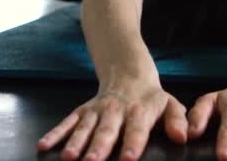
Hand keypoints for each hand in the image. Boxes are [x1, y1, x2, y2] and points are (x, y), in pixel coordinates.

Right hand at [37, 80, 188, 160]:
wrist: (129, 74)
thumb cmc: (152, 99)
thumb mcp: (170, 105)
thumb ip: (177, 121)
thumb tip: (183, 136)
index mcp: (140, 111)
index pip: (136, 129)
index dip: (133, 144)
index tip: (128, 159)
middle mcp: (116, 111)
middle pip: (107, 131)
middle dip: (99, 147)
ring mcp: (96, 110)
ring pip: (85, 127)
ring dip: (76, 142)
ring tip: (68, 158)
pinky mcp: (82, 111)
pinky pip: (67, 121)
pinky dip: (55, 132)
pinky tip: (44, 145)